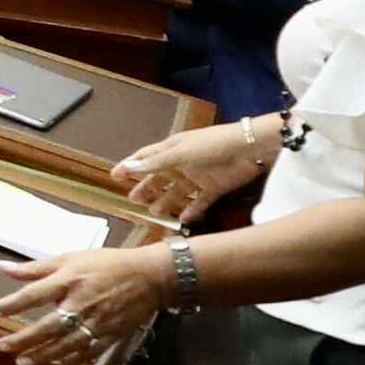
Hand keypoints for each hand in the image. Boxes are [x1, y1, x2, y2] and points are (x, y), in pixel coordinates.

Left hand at [0, 244, 168, 364]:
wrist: (150, 277)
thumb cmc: (107, 264)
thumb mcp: (70, 258)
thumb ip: (36, 267)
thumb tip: (2, 268)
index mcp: (70, 280)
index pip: (34, 295)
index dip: (11, 305)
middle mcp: (82, 303)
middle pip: (47, 326)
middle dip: (24, 339)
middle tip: (3, 346)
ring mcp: (97, 322)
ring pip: (65, 345)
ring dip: (42, 355)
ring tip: (22, 361)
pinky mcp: (110, 335)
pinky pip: (86, 353)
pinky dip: (69, 360)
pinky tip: (55, 363)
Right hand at [111, 115, 273, 213]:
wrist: (249, 149)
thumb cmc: (212, 145)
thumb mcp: (180, 154)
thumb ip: (154, 164)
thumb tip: (126, 167)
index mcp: (173, 149)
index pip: (146, 157)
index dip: (130, 165)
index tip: (114, 176)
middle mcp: (184, 163)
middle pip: (160, 177)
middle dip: (147, 188)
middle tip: (134, 200)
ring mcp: (200, 176)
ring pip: (178, 191)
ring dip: (167, 201)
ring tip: (155, 211)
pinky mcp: (215, 187)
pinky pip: (200, 202)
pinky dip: (193, 210)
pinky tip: (184, 218)